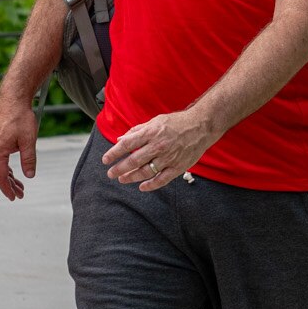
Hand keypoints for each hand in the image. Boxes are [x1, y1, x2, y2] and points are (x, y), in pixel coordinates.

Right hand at [0, 93, 36, 202]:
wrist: (13, 100)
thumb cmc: (20, 118)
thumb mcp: (28, 140)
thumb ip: (28, 159)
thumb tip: (29, 176)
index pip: (0, 176)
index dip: (6, 188)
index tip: (13, 198)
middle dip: (9, 186)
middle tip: (20, 195)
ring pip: (0, 167)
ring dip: (9, 178)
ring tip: (20, 187)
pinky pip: (1, 160)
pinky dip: (7, 168)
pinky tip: (14, 173)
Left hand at [101, 107, 216, 190]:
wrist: (201, 126)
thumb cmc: (176, 122)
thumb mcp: (155, 121)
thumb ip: (137, 131)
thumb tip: (120, 139)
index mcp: (151, 132)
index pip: (127, 144)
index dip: (114, 153)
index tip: (105, 160)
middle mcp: (158, 146)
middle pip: (133, 161)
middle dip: (119, 168)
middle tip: (110, 173)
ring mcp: (168, 158)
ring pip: (145, 172)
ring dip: (131, 177)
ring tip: (122, 179)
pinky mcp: (178, 167)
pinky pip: (162, 179)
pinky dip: (150, 185)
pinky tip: (142, 187)